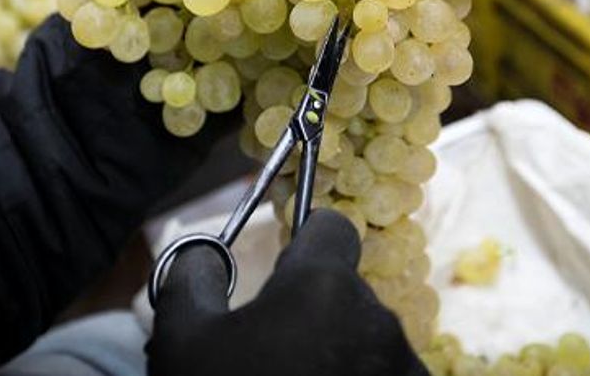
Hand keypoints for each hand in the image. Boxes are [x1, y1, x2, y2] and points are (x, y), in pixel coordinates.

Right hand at [147, 209, 428, 375]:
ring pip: (367, 341)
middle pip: (345, 292)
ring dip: (337, 356)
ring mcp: (404, 371)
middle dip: (312, 313)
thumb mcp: (184, 343)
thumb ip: (192, 278)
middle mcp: (378, 320)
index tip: (281, 268)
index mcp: (323, 287)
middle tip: (268, 356)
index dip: (305, 240)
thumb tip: (207, 251)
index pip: (332, 228)